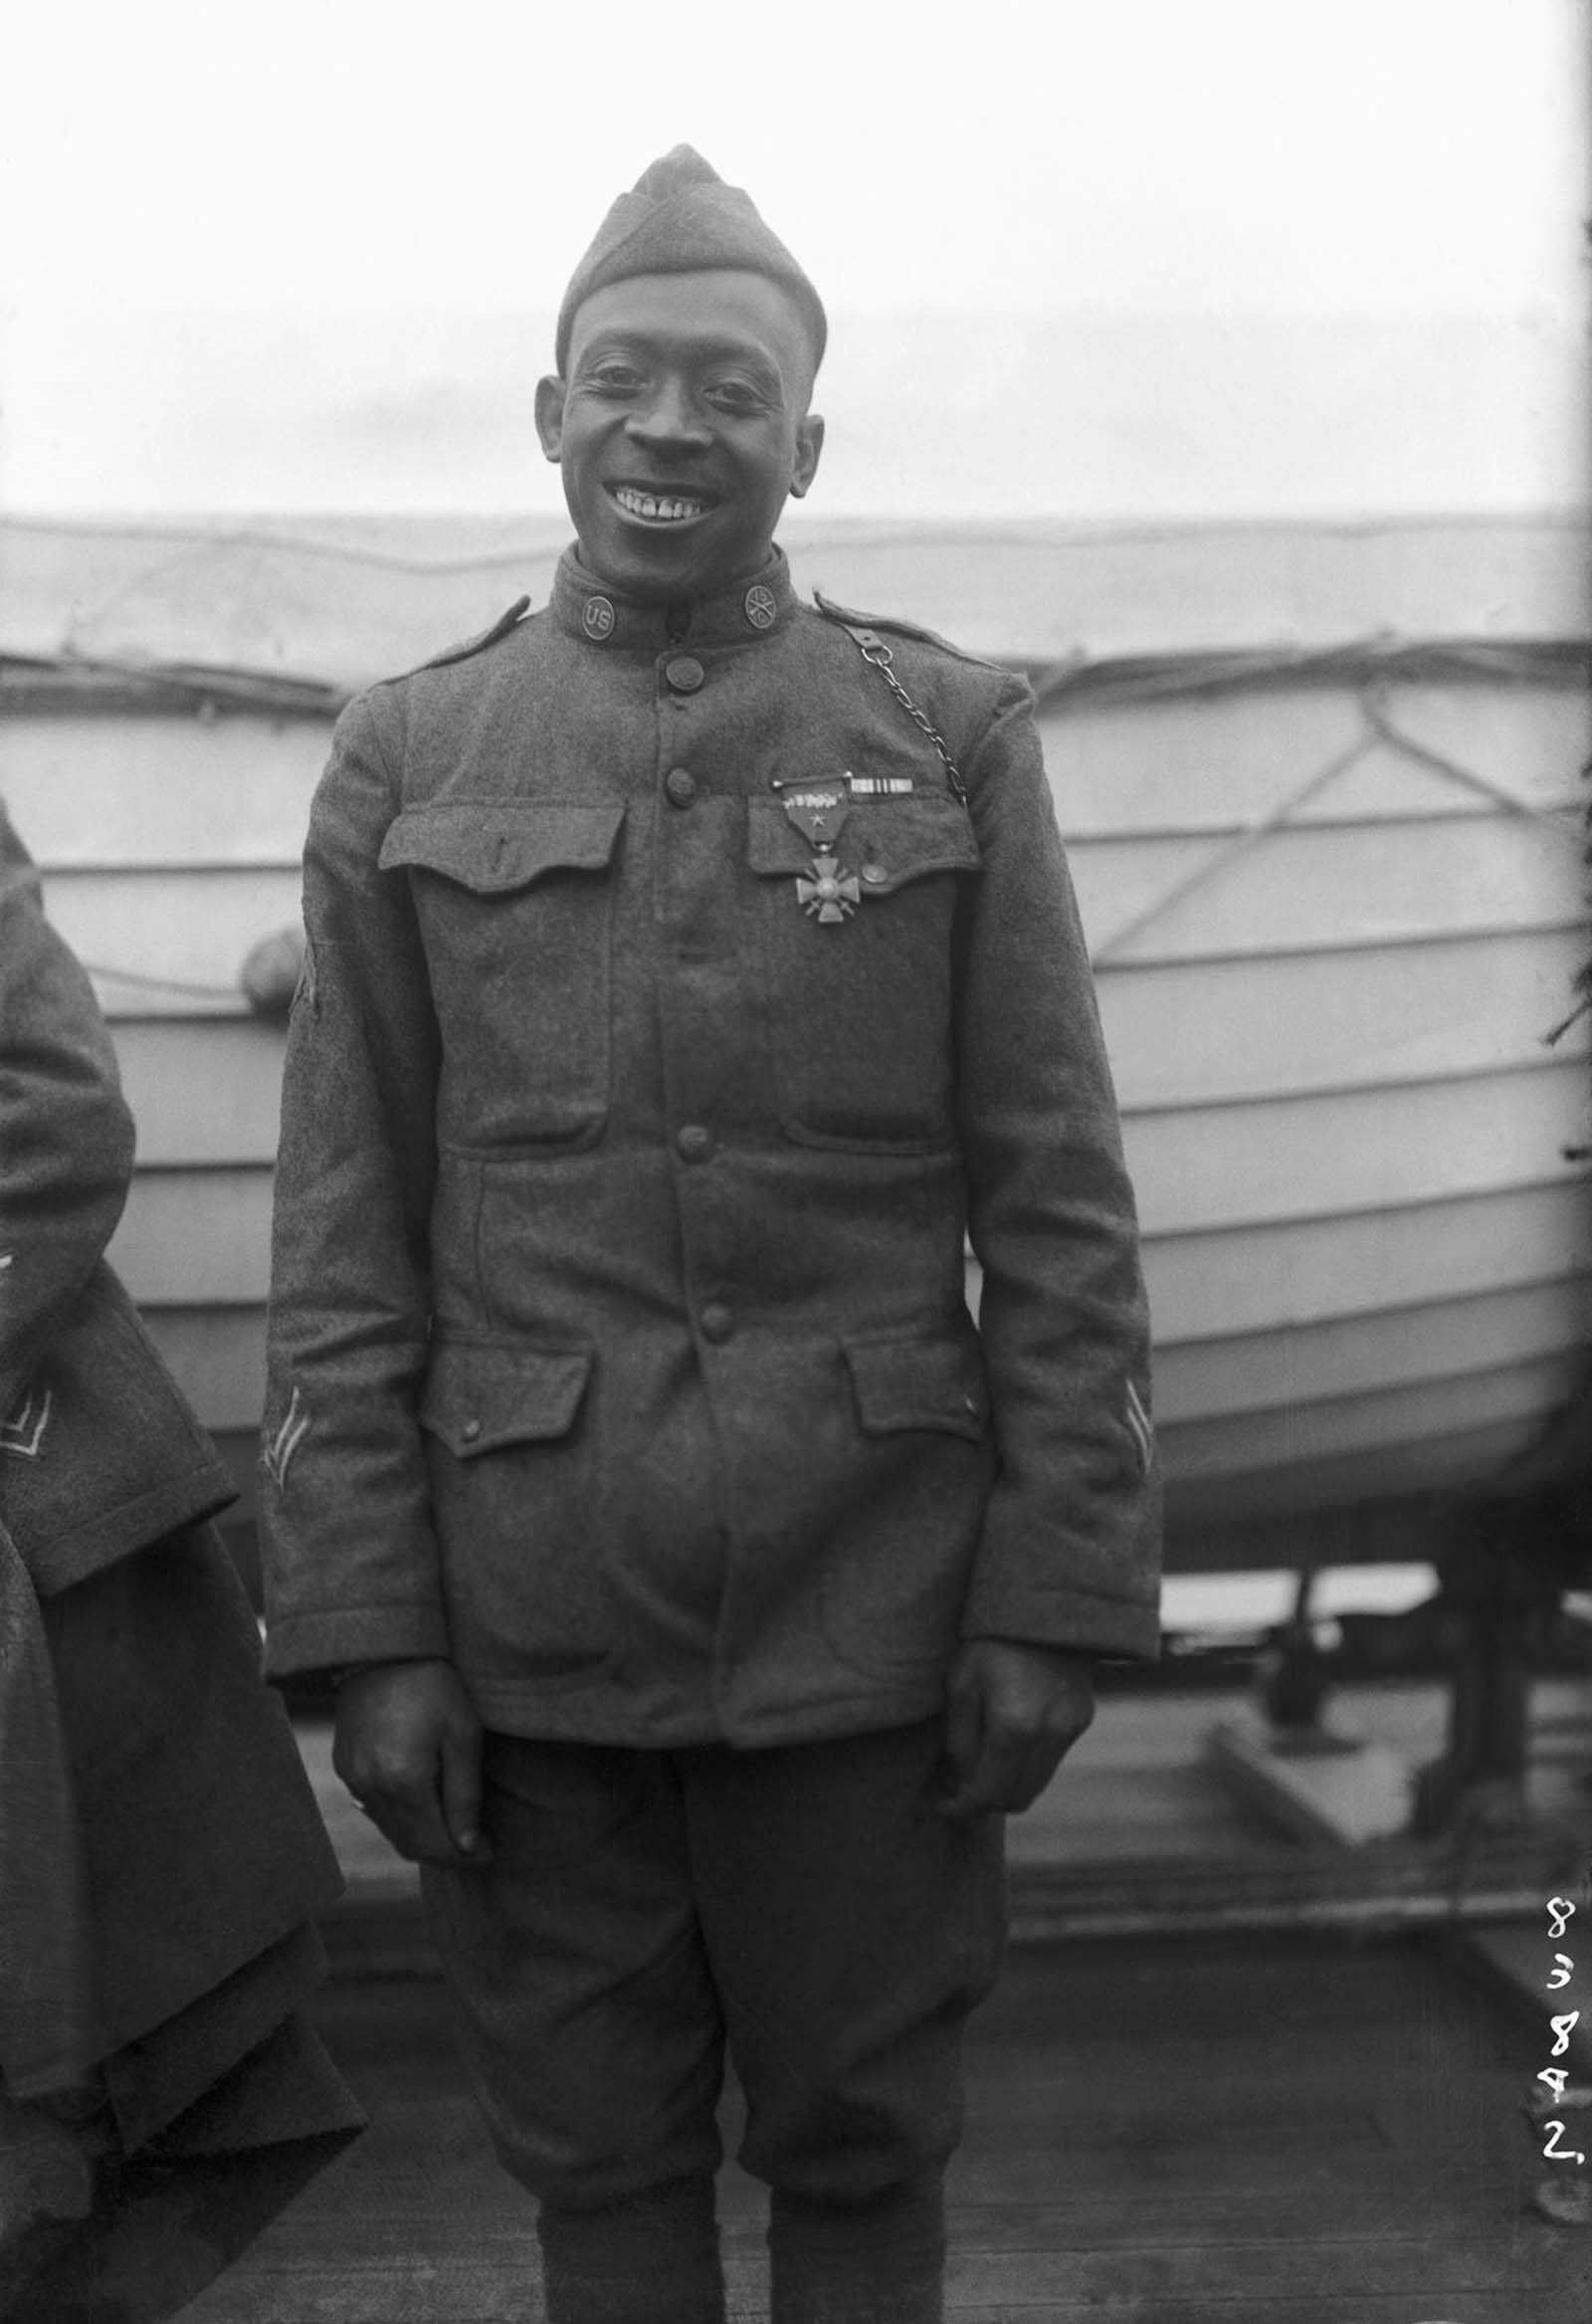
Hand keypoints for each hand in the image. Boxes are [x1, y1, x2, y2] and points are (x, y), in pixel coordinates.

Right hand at [332, 1658, 491, 1867]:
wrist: (382, 1648)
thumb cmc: (432, 1684)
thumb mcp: (463, 1734)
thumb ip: (465, 1795)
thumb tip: (469, 1846)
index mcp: (403, 1782)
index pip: (435, 1844)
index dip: (466, 1856)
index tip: (491, 1852)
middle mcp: (371, 1789)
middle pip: (411, 1845)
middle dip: (446, 1851)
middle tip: (478, 1843)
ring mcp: (353, 1780)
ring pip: (392, 1830)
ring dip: (424, 1836)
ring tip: (456, 1823)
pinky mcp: (344, 1767)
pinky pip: (375, 1809)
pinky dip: (402, 1816)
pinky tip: (425, 1801)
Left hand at [934, 1639, 1095, 1820]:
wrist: (1040, 1607)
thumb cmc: (989, 1643)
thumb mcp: (960, 1687)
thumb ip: (960, 1743)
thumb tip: (960, 1784)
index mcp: (1014, 1727)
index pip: (988, 1794)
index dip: (960, 1808)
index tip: (939, 1805)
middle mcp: (1049, 1735)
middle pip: (1016, 1800)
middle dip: (984, 1802)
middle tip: (957, 1789)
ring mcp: (1070, 1729)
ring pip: (1036, 1785)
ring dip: (1007, 1786)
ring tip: (980, 1765)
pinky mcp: (1082, 1720)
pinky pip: (1050, 1761)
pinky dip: (1026, 1765)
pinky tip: (1006, 1743)